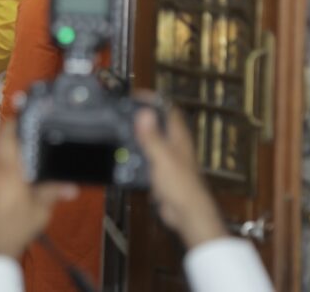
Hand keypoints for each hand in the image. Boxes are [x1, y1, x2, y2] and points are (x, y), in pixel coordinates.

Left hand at [0, 120, 77, 258]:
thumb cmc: (14, 228)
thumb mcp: (40, 210)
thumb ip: (53, 192)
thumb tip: (71, 186)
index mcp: (9, 167)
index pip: (9, 132)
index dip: (17, 118)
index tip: (24, 110)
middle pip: (2, 141)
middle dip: (15, 133)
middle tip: (29, 129)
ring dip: (10, 151)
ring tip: (27, 153)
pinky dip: (5, 169)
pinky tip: (16, 178)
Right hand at [135, 105, 225, 248]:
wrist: (187, 213)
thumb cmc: (183, 187)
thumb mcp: (162, 158)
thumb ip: (151, 136)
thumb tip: (145, 113)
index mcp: (178, 138)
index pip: (168, 110)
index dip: (153, 100)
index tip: (136, 96)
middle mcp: (175, 145)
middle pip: (158, 123)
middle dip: (143, 116)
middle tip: (126, 111)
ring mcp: (168, 158)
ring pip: (152, 140)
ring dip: (139, 135)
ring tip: (122, 130)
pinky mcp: (162, 172)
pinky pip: (147, 157)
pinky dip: (137, 154)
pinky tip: (127, 156)